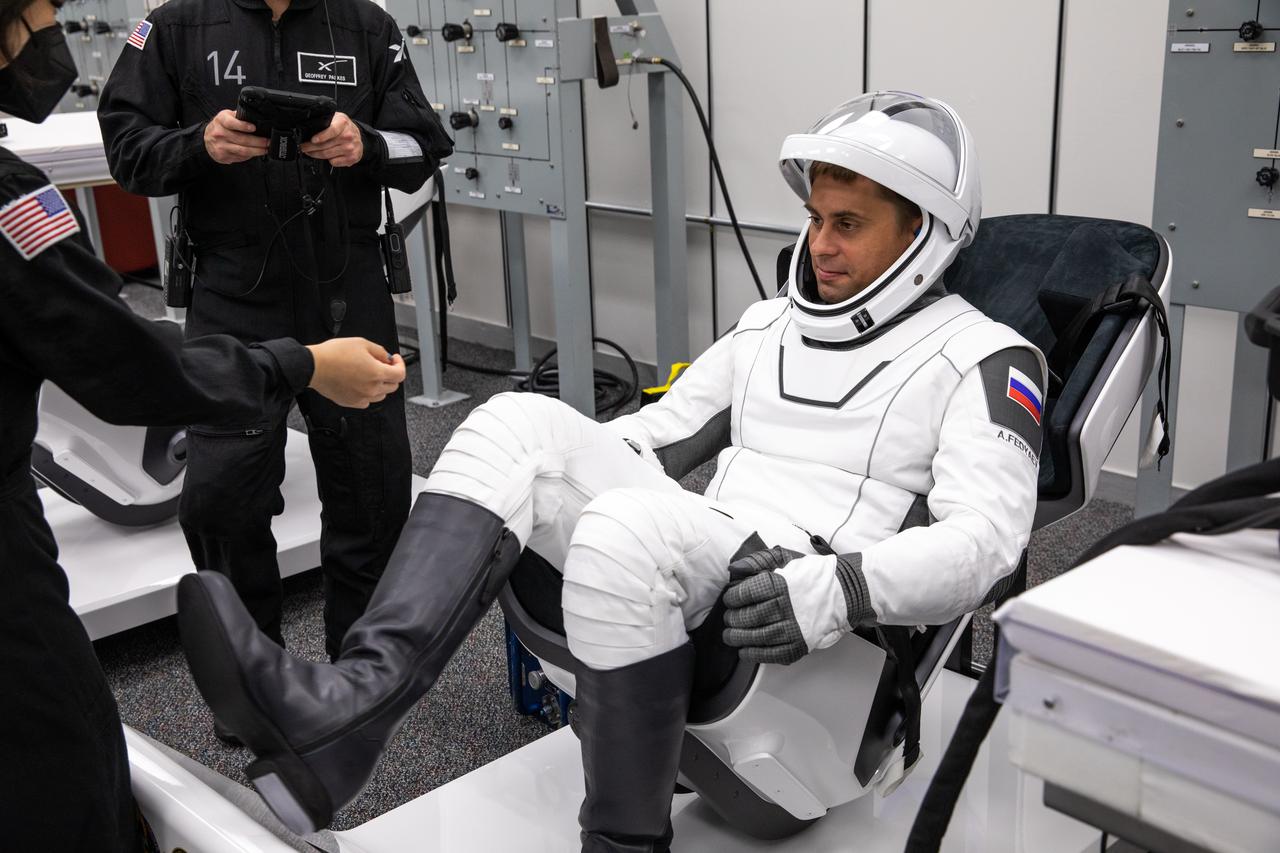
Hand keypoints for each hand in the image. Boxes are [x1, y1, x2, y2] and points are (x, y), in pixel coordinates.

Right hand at [203, 110, 268, 163]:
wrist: (206, 138)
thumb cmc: (220, 126)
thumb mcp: (226, 116)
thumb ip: (239, 117)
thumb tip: (257, 119)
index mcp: (221, 120)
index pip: (231, 123)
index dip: (243, 126)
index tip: (254, 128)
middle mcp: (219, 133)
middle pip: (242, 139)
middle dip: (258, 142)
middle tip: (268, 142)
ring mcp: (221, 146)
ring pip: (243, 150)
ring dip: (257, 151)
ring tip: (265, 149)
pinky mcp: (223, 156)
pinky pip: (240, 157)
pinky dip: (250, 155)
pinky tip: (256, 153)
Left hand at [301, 112, 363, 166]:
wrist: (359, 136)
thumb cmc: (344, 128)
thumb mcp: (336, 118)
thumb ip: (325, 122)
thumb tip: (309, 128)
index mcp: (343, 123)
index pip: (332, 130)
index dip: (321, 136)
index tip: (312, 140)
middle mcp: (348, 136)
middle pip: (325, 145)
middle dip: (310, 147)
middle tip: (303, 147)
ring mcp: (350, 148)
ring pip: (327, 155)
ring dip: (316, 154)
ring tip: (310, 152)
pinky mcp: (352, 158)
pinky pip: (334, 162)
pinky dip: (328, 160)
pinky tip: (327, 156)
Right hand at [305, 338, 405, 408]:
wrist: (314, 366)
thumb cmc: (334, 354)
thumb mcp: (361, 343)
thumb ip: (379, 351)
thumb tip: (387, 357)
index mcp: (377, 373)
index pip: (400, 374)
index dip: (400, 364)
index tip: (394, 360)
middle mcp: (371, 388)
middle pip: (393, 386)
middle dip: (391, 374)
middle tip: (383, 364)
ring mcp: (362, 397)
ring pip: (381, 395)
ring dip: (380, 384)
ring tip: (369, 373)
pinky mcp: (351, 402)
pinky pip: (367, 401)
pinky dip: (368, 393)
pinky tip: (360, 383)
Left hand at [722, 547, 851, 664]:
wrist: (845, 592)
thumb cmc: (812, 575)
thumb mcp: (785, 558)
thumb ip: (758, 560)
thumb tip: (735, 569)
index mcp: (779, 584)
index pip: (745, 594)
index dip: (732, 598)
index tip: (730, 600)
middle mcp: (785, 607)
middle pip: (748, 617)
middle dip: (733, 619)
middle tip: (729, 618)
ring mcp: (793, 628)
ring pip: (757, 636)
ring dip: (738, 637)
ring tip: (730, 635)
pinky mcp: (800, 644)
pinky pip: (772, 654)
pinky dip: (755, 654)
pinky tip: (745, 651)